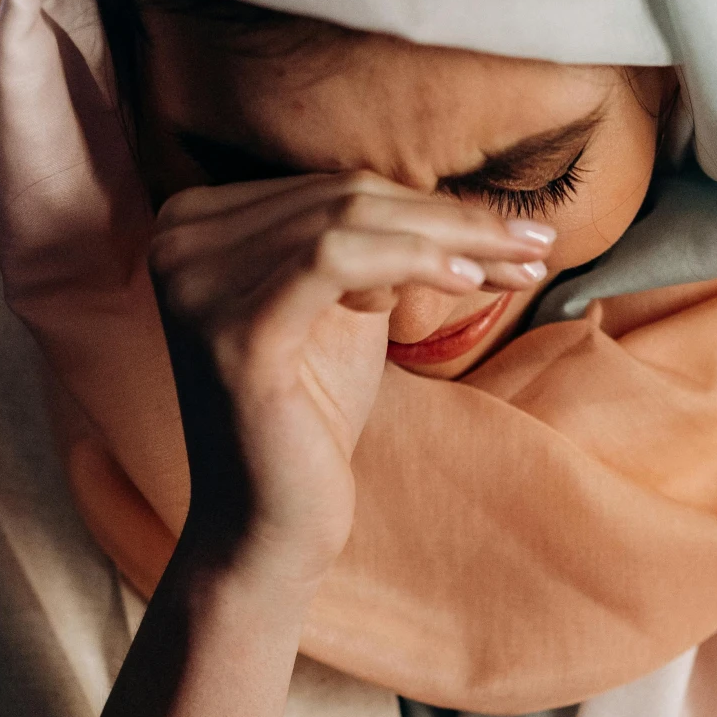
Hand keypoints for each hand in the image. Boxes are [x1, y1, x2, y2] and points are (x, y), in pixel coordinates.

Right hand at [149, 172, 550, 589]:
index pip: (331, 189)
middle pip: (343, 197)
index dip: (431, 204)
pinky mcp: (232, 329)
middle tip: (537, 242)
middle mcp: (179, 240)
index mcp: (195, 224)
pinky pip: (335, 262)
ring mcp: (196, 283)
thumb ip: (371, 247)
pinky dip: (412, 261)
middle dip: (454, 218)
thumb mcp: (342, 312)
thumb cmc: (308, 422)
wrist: (268, 528)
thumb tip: (450, 195)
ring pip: (348, 220)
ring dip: (451, 237)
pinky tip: (470, 282)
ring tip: (523, 264)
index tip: (515, 232)